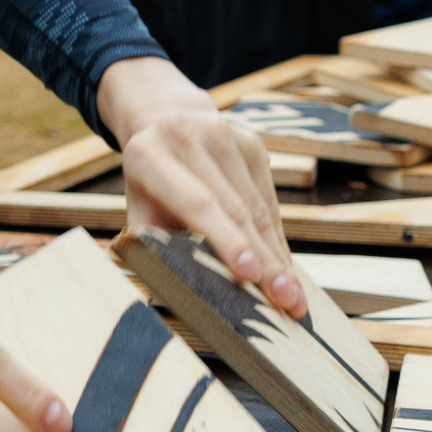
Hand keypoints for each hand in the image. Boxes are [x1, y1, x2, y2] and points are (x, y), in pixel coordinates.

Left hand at [95, 56, 302, 317]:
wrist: (163, 124)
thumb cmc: (149, 188)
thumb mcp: (138, 211)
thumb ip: (151, 249)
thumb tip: (159, 307)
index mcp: (149, 155)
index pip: (196, 203)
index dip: (225, 239)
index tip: (249, 276)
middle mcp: (187, 137)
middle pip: (234, 208)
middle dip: (263, 261)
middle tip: (286, 304)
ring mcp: (224, 134)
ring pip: (258, 207)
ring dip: (277, 257)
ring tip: (292, 297)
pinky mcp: (251, 142)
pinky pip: (269, 199)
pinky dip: (277, 238)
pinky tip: (284, 269)